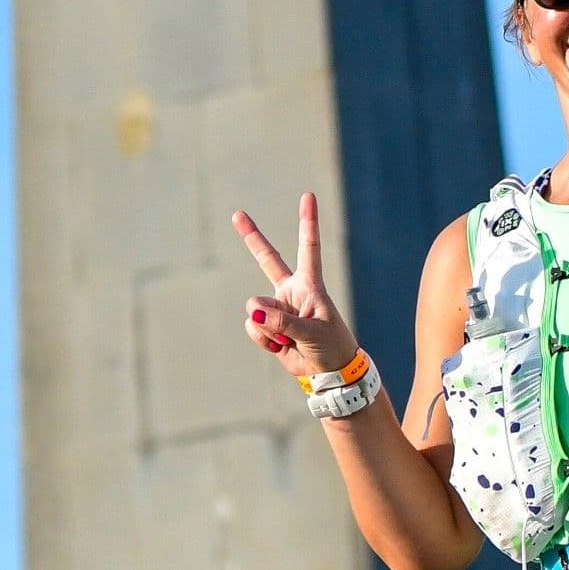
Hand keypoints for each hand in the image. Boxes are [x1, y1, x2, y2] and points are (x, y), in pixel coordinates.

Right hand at [232, 194, 360, 383]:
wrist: (328, 373)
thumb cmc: (331, 347)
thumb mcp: (313, 333)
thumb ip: (284, 321)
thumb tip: (255, 312)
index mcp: (310, 285)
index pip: (308, 248)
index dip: (307, 222)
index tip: (308, 196)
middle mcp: (291, 291)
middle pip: (267, 259)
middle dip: (251, 237)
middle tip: (237, 214)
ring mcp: (277, 308)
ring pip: (256, 309)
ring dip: (270, 328)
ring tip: (290, 340)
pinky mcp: (268, 327)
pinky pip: (254, 328)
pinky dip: (265, 340)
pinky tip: (281, 346)